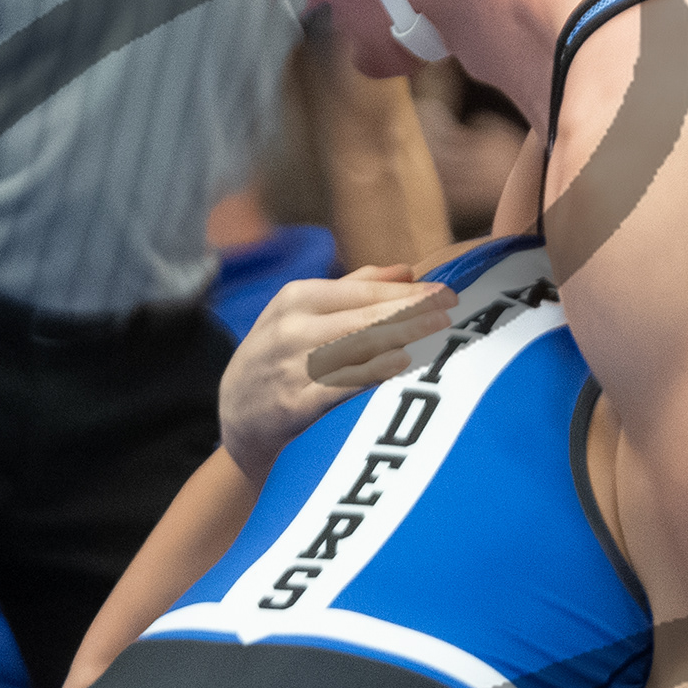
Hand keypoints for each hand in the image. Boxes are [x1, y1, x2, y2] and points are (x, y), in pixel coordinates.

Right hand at [217, 269, 449, 476]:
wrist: (236, 416)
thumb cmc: (281, 358)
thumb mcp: (301, 315)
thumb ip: (353, 290)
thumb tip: (406, 271)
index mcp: (296, 298)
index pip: (362, 291)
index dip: (406, 292)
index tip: (444, 292)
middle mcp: (291, 328)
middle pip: (364, 317)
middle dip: (411, 311)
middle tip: (451, 309)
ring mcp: (290, 367)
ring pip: (356, 347)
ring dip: (401, 336)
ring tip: (439, 331)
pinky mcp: (293, 405)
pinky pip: (339, 386)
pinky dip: (370, 373)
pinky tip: (400, 363)